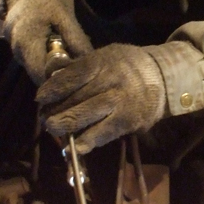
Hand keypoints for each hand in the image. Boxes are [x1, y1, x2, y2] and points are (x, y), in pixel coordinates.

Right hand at [0, 0, 92, 83]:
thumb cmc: (44, 0)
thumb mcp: (64, 16)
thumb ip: (75, 39)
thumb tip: (90, 61)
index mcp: (27, 44)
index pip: (41, 76)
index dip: (58, 81)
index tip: (76, 81)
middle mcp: (18, 52)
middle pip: (39, 76)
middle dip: (57, 77)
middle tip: (77, 75)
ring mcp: (16, 51)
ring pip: (36, 69)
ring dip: (51, 69)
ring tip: (71, 65)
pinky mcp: (18, 49)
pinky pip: (33, 61)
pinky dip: (45, 61)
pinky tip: (59, 56)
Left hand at [37, 43, 167, 152]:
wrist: (163, 77)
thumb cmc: (127, 66)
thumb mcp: (105, 55)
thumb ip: (80, 66)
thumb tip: (51, 74)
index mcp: (102, 63)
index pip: (71, 76)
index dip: (52, 89)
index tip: (40, 98)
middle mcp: (110, 82)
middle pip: (74, 99)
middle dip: (54, 111)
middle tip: (44, 117)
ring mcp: (119, 103)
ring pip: (84, 117)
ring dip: (64, 126)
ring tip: (52, 128)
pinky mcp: (127, 121)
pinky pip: (102, 134)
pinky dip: (85, 142)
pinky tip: (74, 147)